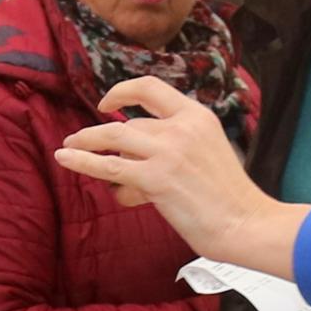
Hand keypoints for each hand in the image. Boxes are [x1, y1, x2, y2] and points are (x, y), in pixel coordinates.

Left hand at [57, 78, 309, 275]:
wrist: (244, 223)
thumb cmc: (227, 198)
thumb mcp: (206, 153)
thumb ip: (175, 145)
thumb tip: (130, 157)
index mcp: (197, 116)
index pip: (152, 88)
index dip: (123, 91)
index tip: (107, 103)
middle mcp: (182, 127)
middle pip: (129, 123)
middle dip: (100, 133)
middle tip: (78, 139)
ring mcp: (168, 151)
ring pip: (113, 137)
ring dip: (85, 142)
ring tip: (67, 149)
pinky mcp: (156, 179)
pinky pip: (110, 167)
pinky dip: (83, 162)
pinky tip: (65, 159)